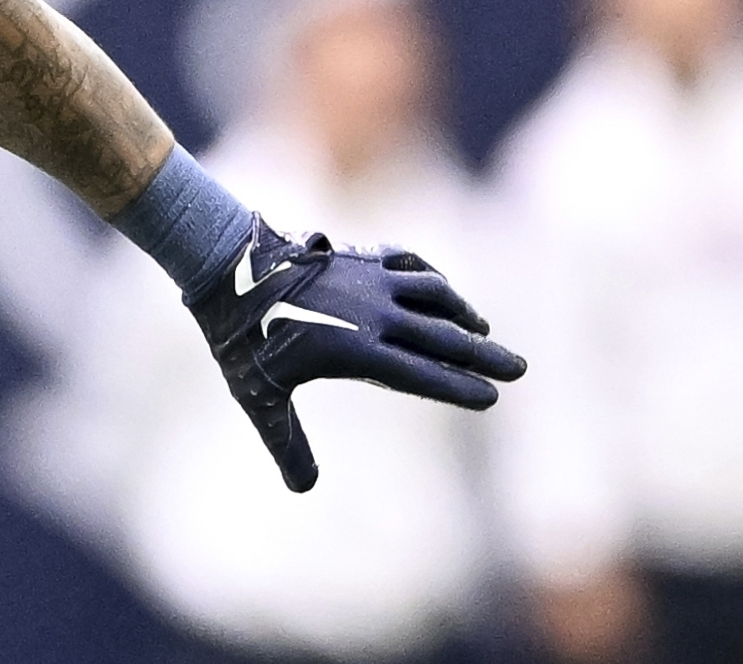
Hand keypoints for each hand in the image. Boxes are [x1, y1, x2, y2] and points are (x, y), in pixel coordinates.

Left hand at [186, 215, 525, 491]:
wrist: (223, 263)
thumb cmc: (240, 335)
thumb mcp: (260, 396)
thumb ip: (286, 443)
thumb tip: (303, 488)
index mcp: (357, 351)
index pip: (423, 375)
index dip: (460, 387)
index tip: (492, 399)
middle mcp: (373, 314)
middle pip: (443, 335)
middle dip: (483, 354)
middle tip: (519, 367)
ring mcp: (368, 280)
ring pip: (433, 293)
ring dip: (462, 311)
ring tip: (483, 327)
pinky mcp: (358, 255)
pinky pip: (408, 262)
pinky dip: (432, 275)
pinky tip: (441, 286)